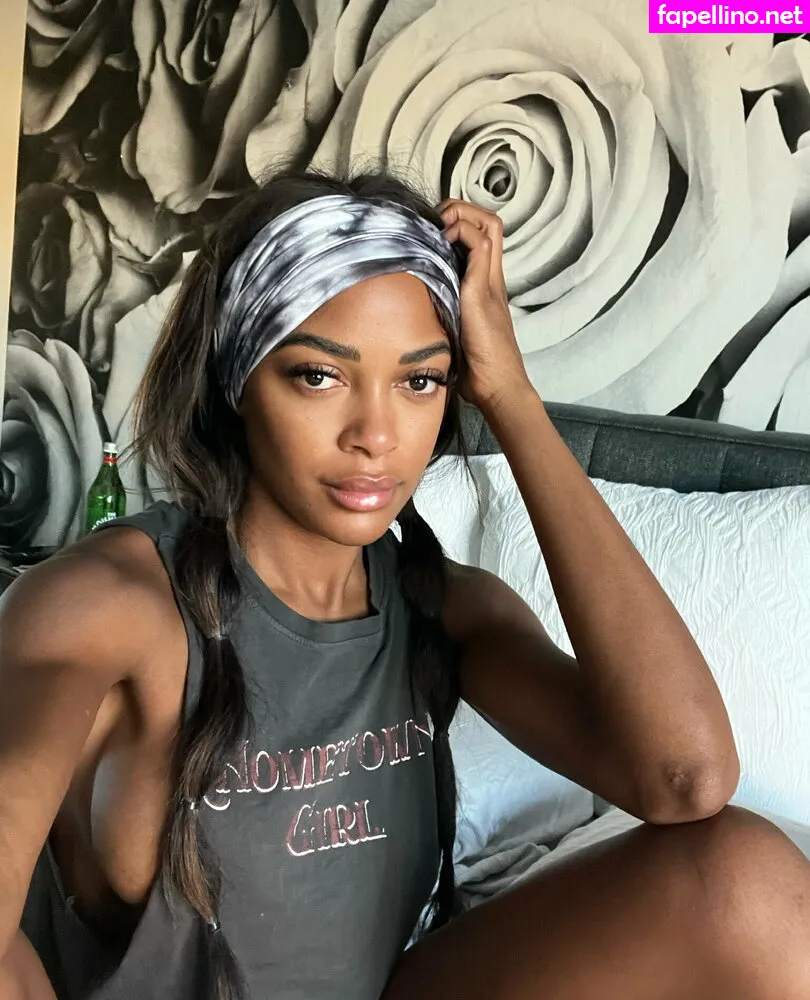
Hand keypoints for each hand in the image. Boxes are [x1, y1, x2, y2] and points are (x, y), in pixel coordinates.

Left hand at [437, 199, 533, 411]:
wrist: (499, 388)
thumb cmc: (479, 372)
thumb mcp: (456, 337)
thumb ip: (443, 321)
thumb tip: (411, 325)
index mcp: (486, 288)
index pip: (483, 237)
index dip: (460, 224)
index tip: (432, 233)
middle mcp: (492, 280)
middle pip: (490, 222)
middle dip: (460, 210)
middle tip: (434, 225)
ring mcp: (490, 283)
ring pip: (487, 225)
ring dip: (460, 215)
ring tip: (438, 229)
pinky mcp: (482, 292)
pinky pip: (479, 245)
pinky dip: (461, 233)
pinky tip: (440, 245)